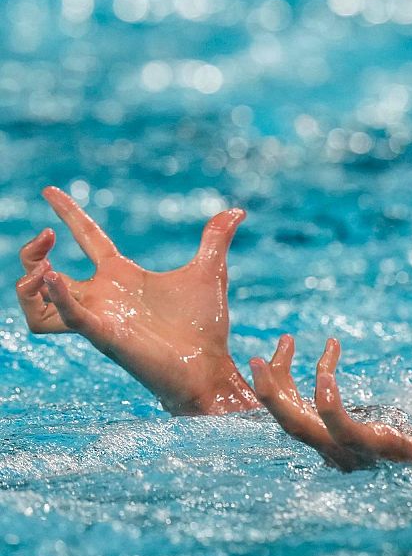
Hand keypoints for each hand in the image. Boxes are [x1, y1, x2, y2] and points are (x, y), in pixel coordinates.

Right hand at [15, 186, 258, 415]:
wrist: (210, 365)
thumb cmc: (204, 326)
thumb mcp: (210, 271)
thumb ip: (216, 239)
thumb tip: (237, 210)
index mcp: (122, 275)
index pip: (87, 236)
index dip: (69, 212)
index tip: (50, 189)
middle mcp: (103, 295)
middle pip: (45, 271)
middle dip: (33, 253)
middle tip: (46, 235)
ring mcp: (100, 315)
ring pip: (39, 304)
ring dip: (30, 285)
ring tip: (43, 270)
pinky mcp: (105, 334)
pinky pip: (68, 316)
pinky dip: (57, 298)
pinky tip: (52, 280)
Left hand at [249, 335, 411, 470]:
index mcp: (375, 454)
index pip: (343, 434)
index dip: (329, 409)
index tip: (325, 378)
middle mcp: (347, 454)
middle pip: (299, 429)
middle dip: (275, 397)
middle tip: (256, 360)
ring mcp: (335, 446)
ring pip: (295, 417)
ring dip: (279, 384)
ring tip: (276, 346)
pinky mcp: (334, 437)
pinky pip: (307, 409)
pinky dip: (304, 382)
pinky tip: (324, 349)